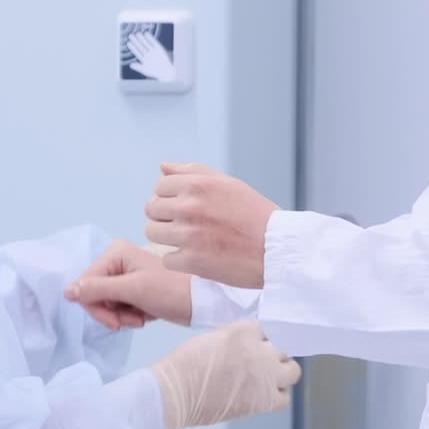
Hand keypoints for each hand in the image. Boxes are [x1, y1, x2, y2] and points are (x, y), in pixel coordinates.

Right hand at [64, 240, 191, 329]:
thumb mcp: (133, 290)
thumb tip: (66, 291)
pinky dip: (127, 316)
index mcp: (115, 253)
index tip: (116, 322)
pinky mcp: (132, 288)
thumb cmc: (170, 291)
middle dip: (111, 313)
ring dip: (120, 317)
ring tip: (140, 318)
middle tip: (131, 321)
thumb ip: (99, 290)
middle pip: (94, 295)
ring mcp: (124, 275)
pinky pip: (117, 307)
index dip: (96, 308)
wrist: (199, 302)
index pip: (86, 284)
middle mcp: (117, 261)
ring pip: (105, 304)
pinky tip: (143, 316)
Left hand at [127, 32, 174, 81]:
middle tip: (130, 35)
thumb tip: (130, 65)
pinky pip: (154, 42)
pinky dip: (150, 38)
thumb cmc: (155, 73)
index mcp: (144, 60)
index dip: (133, 48)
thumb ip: (138, 67)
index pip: (137, 52)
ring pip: (146, 44)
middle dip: (136, 41)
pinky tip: (146, 34)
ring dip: (142, 39)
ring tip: (137, 33)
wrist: (166, 72)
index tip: (128, 42)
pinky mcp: (159, 49)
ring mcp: (153, 51)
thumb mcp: (146, 70)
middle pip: (141, 47)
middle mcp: (148, 54)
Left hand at [145, 163, 278, 287]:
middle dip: (165, 216)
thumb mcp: (229, 184)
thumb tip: (162, 167)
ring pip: (153, 233)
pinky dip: (179, 260)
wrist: (277, 250)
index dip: (170, 197)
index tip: (186, 208)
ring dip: (168, 238)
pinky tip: (198, 257)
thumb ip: (193, 172)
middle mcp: (189, 206)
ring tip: (190, 241)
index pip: (160, 187)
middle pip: (151, 209)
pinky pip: (167, 259)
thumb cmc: (254, 215)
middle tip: (188, 225)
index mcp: (198, 184)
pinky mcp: (190, 261)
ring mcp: (188, 235)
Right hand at [152, 321, 301, 428]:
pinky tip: (264, 395)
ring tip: (267, 378)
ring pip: (293, 370)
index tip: (256, 346)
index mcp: (245, 330)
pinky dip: (277, 396)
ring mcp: (265, 375)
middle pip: (284, 347)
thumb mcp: (215, 337)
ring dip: (282, 372)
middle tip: (262, 362)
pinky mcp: (264, 400)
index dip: (262, 339)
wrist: (177, 392)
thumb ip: (238, 339)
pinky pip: (284, 398)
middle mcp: (261, 350)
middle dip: (275, 353)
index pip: (268, 329)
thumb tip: (250, 347)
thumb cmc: (187, 364)